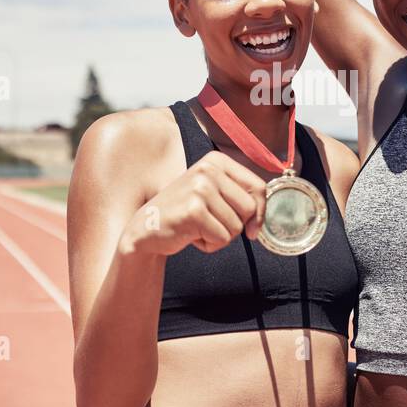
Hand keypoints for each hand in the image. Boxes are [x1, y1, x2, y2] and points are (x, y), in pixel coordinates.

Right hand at [123, 152, 266, 256]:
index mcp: (216, 161)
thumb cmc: (185, 214)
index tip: (251, 226)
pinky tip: (191, 236)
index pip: (258, 186)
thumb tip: (260, 225)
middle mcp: (208, 170)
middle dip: (236, 225)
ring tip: (198, 228)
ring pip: (236, 227)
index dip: (259, 211)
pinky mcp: (194, 211)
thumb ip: (240, 199)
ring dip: (220, 236)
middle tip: (211, 223)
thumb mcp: (214, 195)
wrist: (147, 228)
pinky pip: (222, 238)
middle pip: (249, 208)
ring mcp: (200, 189)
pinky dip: (210, 245)